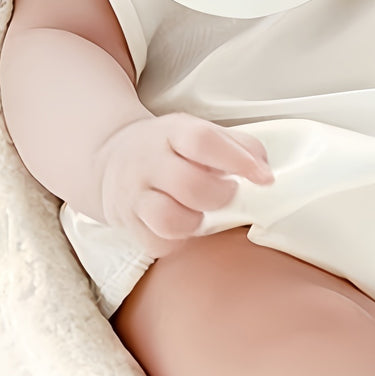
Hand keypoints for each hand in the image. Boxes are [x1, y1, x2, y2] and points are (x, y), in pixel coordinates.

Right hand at [97, 112, 273, 257]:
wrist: (110, 158)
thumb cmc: (169, 148)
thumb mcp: (198, 132)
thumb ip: (238, 145)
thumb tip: (264, 172)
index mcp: (171, 132)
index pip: (204, 141)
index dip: (239, 161)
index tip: (264, 178)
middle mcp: (148, 161)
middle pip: (189, 185)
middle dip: (220, 196)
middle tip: (227, 192)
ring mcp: (133, 194)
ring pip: (169, 220)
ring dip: (196, 221)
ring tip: (200, 212)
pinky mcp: (126, 223)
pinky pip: (156, 244)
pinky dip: (177, 241)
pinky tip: (182, 225)